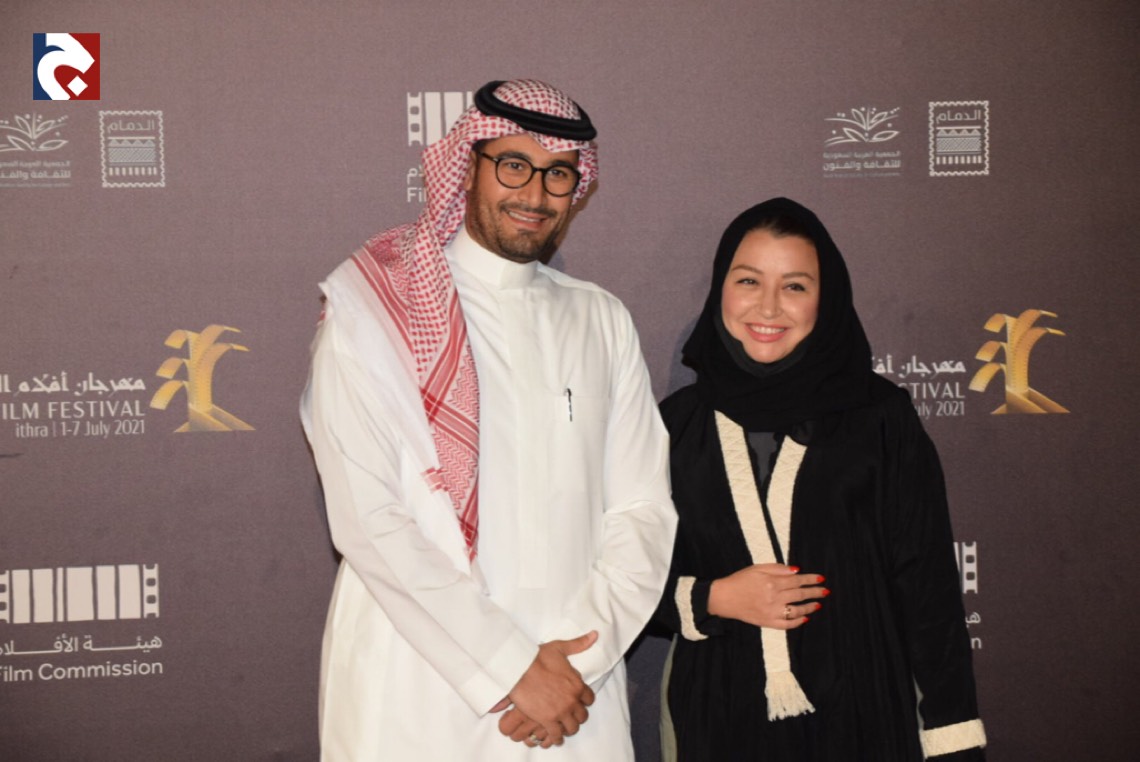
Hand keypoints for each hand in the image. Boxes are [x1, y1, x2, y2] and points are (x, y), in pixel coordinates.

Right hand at [502, 631, 597, 745]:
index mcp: (577, 684)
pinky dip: (556, 737)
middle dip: (576, 716)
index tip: (577, 700)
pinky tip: (552, 736)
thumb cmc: (537, 657)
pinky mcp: (547, 720)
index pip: (590, 699)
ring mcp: (560, 711)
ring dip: (568, 727)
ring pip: (572, 728)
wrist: (519, 669)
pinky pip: (557, 735)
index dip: (583, 700)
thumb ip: (579, 644)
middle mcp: (572, 700)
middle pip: (582, 716)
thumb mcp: (560, 648)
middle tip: (568, 715)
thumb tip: (594, 635)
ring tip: (562, 727)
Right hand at [708, 563, 826, 628]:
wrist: (724, 598)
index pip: (797, 580)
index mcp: (771, 582)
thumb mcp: (757, 568)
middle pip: (799, 594)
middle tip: (825, 591)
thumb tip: (796, 570)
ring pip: (796, 610)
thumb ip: (777, 568)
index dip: (811, 579)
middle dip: (815, 592)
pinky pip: (787, 625)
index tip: (821, 578)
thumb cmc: (739, 581)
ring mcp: (771, 611)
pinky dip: (797, 622)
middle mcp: (773, 597)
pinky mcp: (767, 622)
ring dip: (809, 607)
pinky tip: (805, 618)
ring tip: (817, 604)